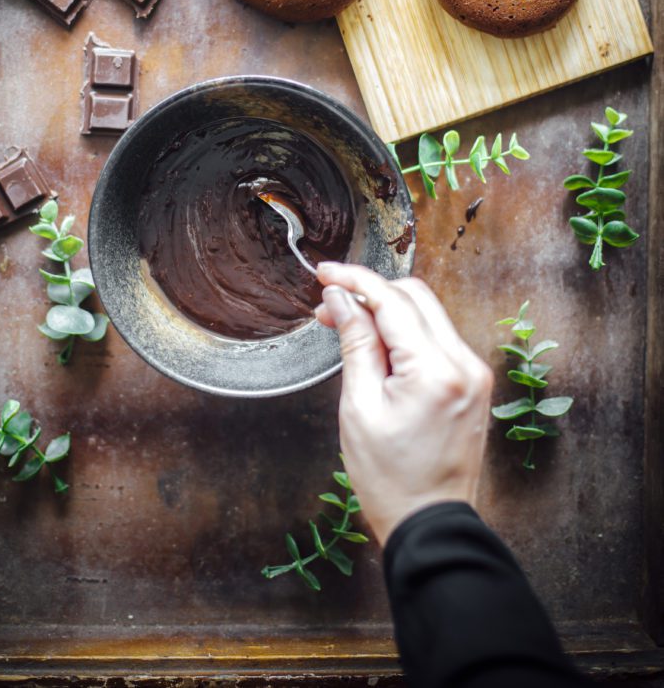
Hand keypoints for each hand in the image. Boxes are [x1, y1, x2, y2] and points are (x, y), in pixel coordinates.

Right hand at [315, 263, 492, 546]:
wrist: (430, 525)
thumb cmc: (390, 478)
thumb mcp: (360, 407)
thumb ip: (355, 343)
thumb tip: (341, 300)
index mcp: (436, 370)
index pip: (393, 301)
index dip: (355, 281)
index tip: (325, 274)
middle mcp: (464, 363)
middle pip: (415, 297)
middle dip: (370, 293)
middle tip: (329, 306)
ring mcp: (473, 373)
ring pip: (426, 315)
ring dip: (386, 312)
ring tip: (346, 328)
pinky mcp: (471, 383)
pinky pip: (436, 340)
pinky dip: (404, 334)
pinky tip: (376, 347)